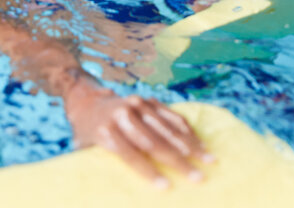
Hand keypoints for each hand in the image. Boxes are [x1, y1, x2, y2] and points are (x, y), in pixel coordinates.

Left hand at [65, 79, 212, 186]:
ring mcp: (137, 104)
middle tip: (199, 178)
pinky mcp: (147, 100)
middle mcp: (123, 114)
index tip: (167, 188)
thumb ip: (98, 166)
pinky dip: (187, 130)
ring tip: (209, 160)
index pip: (131, 154)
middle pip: (154, 141)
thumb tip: (109, 194)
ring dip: (190, 145)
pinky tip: (200, 144)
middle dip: (179, 161)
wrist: (87, 101)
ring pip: (167, 127)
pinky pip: (170, 115)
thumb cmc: (88, 135)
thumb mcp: (85, 151)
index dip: (149, 172)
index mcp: (106, 130)